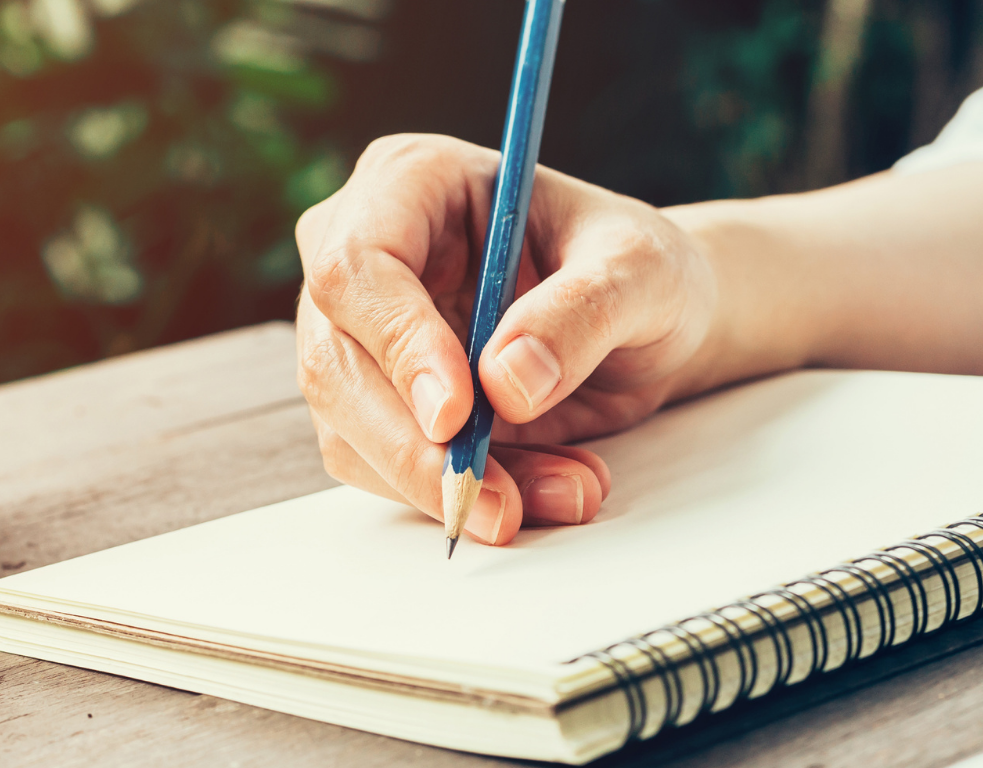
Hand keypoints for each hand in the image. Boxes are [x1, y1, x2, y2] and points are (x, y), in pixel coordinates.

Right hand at [295, 134, 719, 544]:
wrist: (646, 321)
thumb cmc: (635, 266)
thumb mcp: (640, 269)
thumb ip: (582, 310)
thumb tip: (505, 382)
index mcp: (410, 181)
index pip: (357, 266)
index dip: (398, 344)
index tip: (457, 413)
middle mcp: (363, 255)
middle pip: (336, 363)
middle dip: (417, 448)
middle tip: (498, 501)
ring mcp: (360, 335)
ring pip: (352, 433)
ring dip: (452, 484)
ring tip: (565, 489)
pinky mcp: (376, 405)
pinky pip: (387, 472)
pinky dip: (462, 497)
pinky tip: (541, 492)